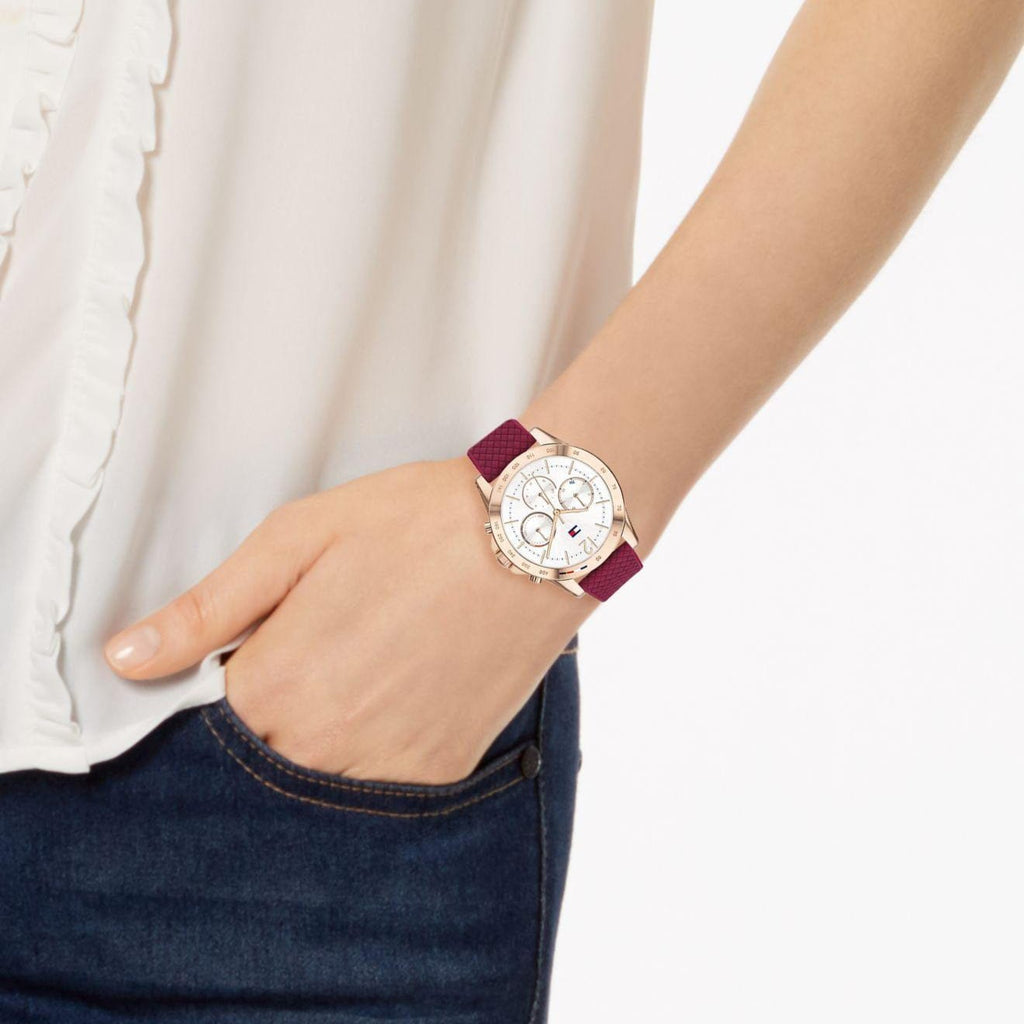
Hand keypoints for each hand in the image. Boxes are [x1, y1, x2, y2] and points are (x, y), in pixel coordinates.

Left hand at [103, 457, 590, 783]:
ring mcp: (388, 766)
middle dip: (274, 702)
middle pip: (259, 751)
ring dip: (326, 726)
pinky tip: (406, 680)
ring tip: (371, 653)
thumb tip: (127, 658)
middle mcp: (328, 743)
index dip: (227, 672)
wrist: (536, 538)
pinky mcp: (439, 771)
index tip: (264, 638)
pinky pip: (378, 780)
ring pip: (317, 770)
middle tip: (328, 637)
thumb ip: (207, 608)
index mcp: (280, 683)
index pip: (203, 717)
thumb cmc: (419, 523)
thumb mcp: (300, 538)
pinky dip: (377, 741)